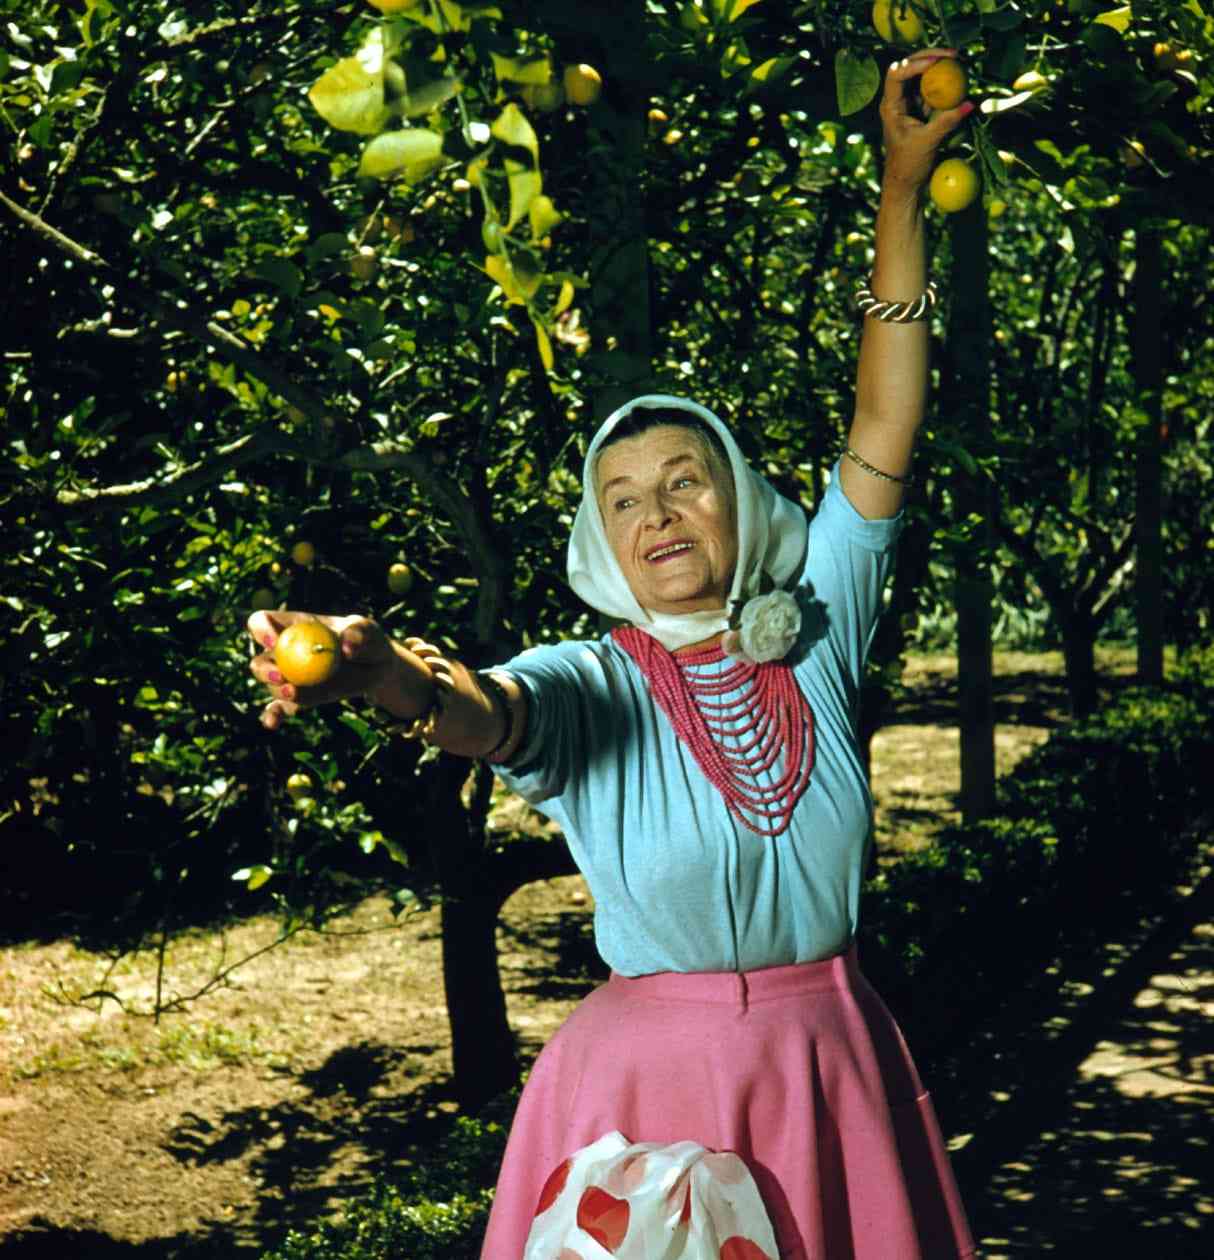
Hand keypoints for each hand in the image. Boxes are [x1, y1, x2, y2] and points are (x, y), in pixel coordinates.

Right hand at [246, 610, 413, 730]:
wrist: (376, 669)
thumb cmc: (368, 641)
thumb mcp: (368, 631)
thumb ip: (358, 634)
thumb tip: (346, 648)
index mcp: (294, 627)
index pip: (263, 622)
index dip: (261, 629)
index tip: (273, 640)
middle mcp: (285, 652)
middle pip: (260, 659)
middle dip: (264, 669)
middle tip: (280, 676)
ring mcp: (290, 677)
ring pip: (271, 684)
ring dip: (277, 690)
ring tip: (293, 693)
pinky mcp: (298, 698)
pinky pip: (279, 708)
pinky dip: (273, 716)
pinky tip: (272, 723)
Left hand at [879, 49, 973, 197]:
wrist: (906, 183)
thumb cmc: (908, 165)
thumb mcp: (928, 142)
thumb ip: (948, 121)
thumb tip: (971, 104)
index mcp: (890, 106)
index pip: (897, 73)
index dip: (915, 64)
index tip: (936, 63)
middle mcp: (897, 100)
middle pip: (910, 66)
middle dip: (931, 56)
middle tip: (954, 54)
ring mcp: (909, 102)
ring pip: (923, 75)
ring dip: (941, 66)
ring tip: (961, 62)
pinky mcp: (921, 108)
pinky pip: (934, 89)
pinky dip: (946, 83)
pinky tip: (961, 79)